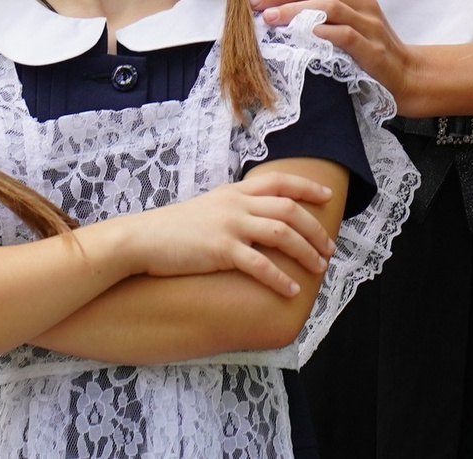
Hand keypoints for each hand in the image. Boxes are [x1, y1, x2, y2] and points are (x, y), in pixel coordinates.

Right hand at [104, 170, 336, 297]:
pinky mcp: (220, 249)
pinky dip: (280, 278)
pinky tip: (291, 291)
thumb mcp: (207, 208)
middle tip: (330, 247)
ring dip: (306, 251)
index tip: (328, 195)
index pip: (279, 181)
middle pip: (289, 209)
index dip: (306, 187)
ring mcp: (229, 225)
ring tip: (319, 268)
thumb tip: (255, 216)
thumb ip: (232, 207)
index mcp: (234, 192)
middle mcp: (236, 204)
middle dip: (315, 228)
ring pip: (282, 232)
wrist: (142, 239)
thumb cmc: (173, 229)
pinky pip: (260, 264)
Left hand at [250, 0, 418, 111]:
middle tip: (254, 3)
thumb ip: (315, 5)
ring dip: (294, 10)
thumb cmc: (365, 45)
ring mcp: (369, 22)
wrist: (404, 72)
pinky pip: (346, 34)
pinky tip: (303, 34)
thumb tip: (270, 1)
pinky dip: (323, 32)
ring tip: (269, 18)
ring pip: (328, 5)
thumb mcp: (343, 18)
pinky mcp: (372, 48)